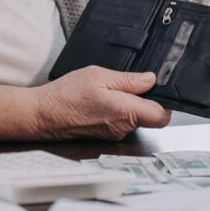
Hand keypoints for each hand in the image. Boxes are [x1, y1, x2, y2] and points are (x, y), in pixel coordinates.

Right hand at [33, 66, 171, 140]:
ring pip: (134, 118)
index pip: (162, 116)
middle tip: (129, 83)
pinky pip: (120, 122)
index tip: (160, 89)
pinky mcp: (105, 135)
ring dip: (128, 104)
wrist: (43, 114)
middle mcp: (123, 128)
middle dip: (145, 99)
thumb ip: (128, 79)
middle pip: (149, 116)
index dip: (166, 102)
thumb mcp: (99, 75)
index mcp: (126, 112)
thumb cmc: (67, 95)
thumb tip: (150, 79)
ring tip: (109, 90)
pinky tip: (101, 100)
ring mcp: (114, 134)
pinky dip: (116, 110)